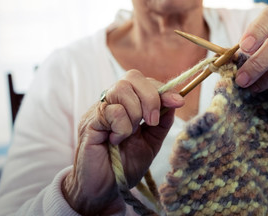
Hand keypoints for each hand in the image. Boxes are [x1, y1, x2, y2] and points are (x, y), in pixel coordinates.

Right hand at [62, 70, 183, 214]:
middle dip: (151, 97)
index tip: (178, 102)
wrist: (104, 190)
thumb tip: (175, 100)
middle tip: (152, 122)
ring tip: (132, 133)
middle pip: (132, 77)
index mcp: (127, 104)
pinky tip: (116, 141)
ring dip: (135, 112)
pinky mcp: (90, 122)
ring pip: (121, 89)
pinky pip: (112, 111)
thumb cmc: (125, 166)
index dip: (163, 89)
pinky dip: (122, 127)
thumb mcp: (151, 142)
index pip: (144, 81)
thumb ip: (162, 122)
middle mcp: (111, 103)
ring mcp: (99, 110)